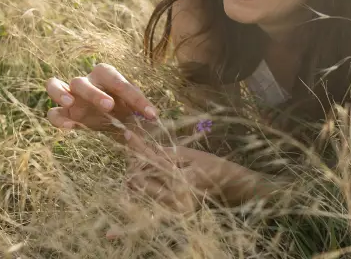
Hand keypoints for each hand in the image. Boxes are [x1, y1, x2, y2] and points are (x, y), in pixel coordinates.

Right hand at [45, 63, 157, 131]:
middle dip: (95, 93)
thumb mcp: (136, 113)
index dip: (136, 98)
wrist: (109, 122)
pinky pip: (52, 113)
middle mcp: (86, 82)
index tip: (152, 115)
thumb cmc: (124, 111)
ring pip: (56, 85)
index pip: (118, 81)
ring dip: (62, 93)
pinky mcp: (63, 113)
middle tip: (109, 106)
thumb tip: (154, 123)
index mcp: (107, 75)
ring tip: (71, 103)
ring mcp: (70, 96)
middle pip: (83, 80)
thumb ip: (142, 117)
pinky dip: (58, 118)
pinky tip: (70, 127)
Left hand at [126, 142, 254, 211]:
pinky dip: (135, 208)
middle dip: (133, 165)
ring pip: (140, 194)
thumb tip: (145, 148)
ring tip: (136, 164)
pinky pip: (146, 209)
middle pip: (139, 181)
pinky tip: (121, 217)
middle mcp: (174, 199)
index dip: (138, 147)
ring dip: (134, 179)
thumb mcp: (191, 155)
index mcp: (181, 181)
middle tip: (133, 151)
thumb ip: (167, 154)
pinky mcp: (170, 216)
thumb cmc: (213, 167)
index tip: (127, 134)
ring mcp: (171, 210)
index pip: (152, 161)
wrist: (229, 188)